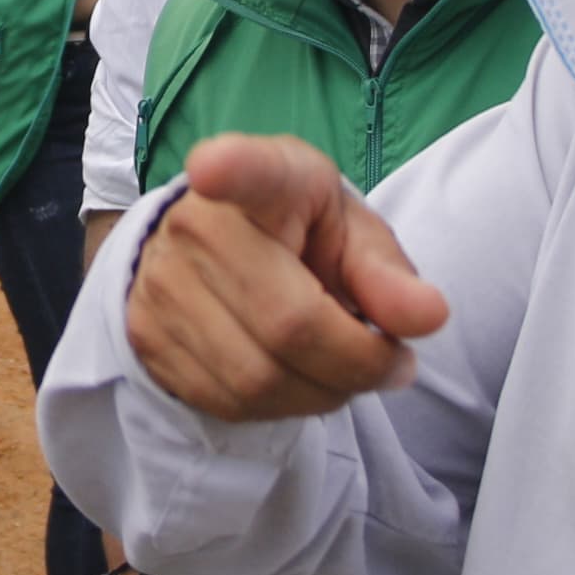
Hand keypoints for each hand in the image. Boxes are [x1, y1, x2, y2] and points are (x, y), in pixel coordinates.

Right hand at [125, 134, 449, 422]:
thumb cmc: (299, 235)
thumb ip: (389, 274)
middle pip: (287, 323)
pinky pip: (229, 403)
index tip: (213, 166)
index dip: (229, 168)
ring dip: (324, 394)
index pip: (245, 171)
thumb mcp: (353, 234)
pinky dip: (282, 407)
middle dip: (358, 363)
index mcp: (264, 182)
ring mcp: (162, 285)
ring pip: (259, 379)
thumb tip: (429, 317)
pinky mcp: (146, 338)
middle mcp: (196, 226)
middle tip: (394, 362)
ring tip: (347, 371)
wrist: (212, 250)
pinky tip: (299, 380)